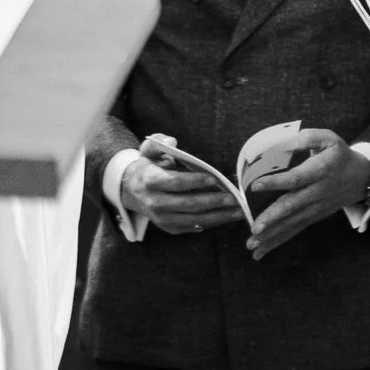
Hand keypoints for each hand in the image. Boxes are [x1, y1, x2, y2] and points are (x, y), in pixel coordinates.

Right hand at [119, 137, 244, 236]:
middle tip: (233, 198)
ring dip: (218, 216)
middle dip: (213, 201)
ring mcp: (161, 218)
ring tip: (238, 211)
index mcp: (150, 181)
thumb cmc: (148, 166)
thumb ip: (159, 142)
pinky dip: (211, 223)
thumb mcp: (148, 150)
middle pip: (188, 204)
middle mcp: (155, 203)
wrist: (131, 190)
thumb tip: (173, 141)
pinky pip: (193, 227)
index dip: (195, 181)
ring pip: (193, 219)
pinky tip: (227, 217)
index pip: (176, 183)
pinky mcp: (169, 227)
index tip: (214, 178)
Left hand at [247, 131, 369, 259]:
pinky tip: (261, 251)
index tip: (256, 186)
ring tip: (252, 244)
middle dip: (272, 218)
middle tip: (255, 228)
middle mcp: (317, 192)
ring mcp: (315, 208)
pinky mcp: (313, 217)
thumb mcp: (329, 138)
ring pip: (291, 223)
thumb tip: (284, 143)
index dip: (276, 182)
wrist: (361, 178)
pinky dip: (277, 241)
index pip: (296, 178)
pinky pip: (294, 230)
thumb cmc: (339, 155)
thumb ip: (307, 138)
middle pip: (292, 206)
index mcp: (319, 171)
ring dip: (271, 235)